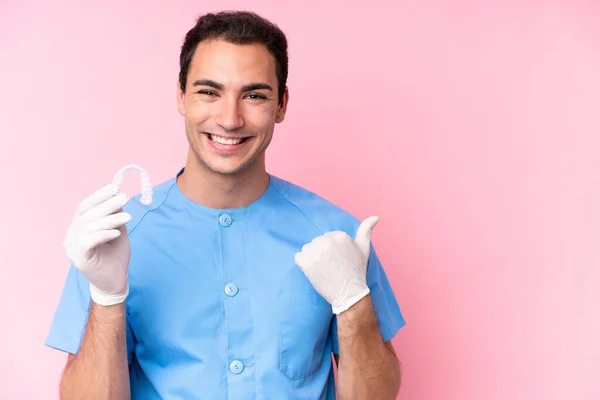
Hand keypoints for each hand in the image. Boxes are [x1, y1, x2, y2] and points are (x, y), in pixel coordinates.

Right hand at [63, 183, 131, 305]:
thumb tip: (118, 197)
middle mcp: (72, 235)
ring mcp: (73, 248)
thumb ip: (115, 216)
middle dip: (107, 204)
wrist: (115, 281)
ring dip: (110, 219)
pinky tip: (117, 232)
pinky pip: (89, 241)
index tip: (114, 188)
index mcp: (78, 227)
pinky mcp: (80, 259)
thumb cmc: (115, 256)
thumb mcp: (117, 231)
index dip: (98, 196)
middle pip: (87, 215)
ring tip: (128, 217)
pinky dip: (104, 234)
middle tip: (124, 197)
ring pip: (90, 227)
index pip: (85, 207)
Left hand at [294, 216, 379, 313]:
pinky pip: (298, 258)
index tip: (338, 260)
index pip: (327, 237)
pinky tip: (314, 272)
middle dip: (321, 253)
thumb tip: (376, 216)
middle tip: (331, 266)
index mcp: (340, 235)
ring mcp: (316, 252)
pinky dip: (303, 265)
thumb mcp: (364, 248)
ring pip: (307, 249)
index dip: (331, 250)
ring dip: (312, 258)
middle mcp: (327, 241)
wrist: (349, 293)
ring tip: (323, 269)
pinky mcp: (306, 263)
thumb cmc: (357, 271)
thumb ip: (366, 230)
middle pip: (316, 242)